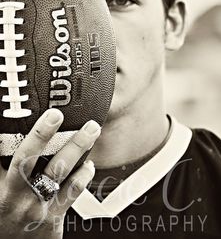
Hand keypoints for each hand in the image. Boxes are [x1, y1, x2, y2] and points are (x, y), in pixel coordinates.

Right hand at [0, 109, 100, 238]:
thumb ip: (0, 163)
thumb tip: (3, 137)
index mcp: (10, 189)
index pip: (26, 156)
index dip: (41, 134)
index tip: (54, 115)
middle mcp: (29, 200)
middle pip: (58, 167)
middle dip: (77, 144)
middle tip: (91, 125)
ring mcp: (44, 212)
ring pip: (71, 182)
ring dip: (84, 158)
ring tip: (93, 137)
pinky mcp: (54, 223)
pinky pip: (73, 197)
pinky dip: (83, 178)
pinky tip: (87, 166)